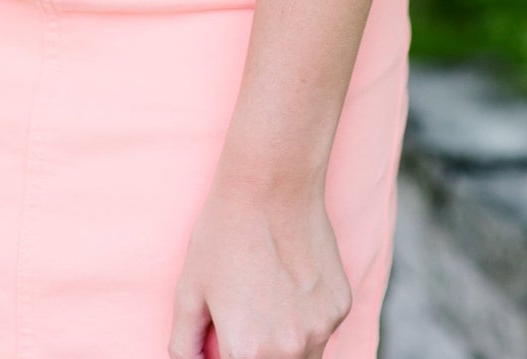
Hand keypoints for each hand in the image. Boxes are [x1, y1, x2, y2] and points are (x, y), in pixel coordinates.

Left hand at [169, 173, 350, 358]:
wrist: (271, 184)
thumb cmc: (224, 233)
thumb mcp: (189, 290)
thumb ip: (185, 343)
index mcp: (246, 351)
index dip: (228, 353)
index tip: (228, 337)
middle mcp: (288, 350)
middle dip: (256, 353)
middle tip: (247, 315)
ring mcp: (320, 329)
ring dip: (285, 345)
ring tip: (269, 298)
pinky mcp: (340, 307)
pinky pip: (321, 330)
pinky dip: (306, 319)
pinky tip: (291, 280)